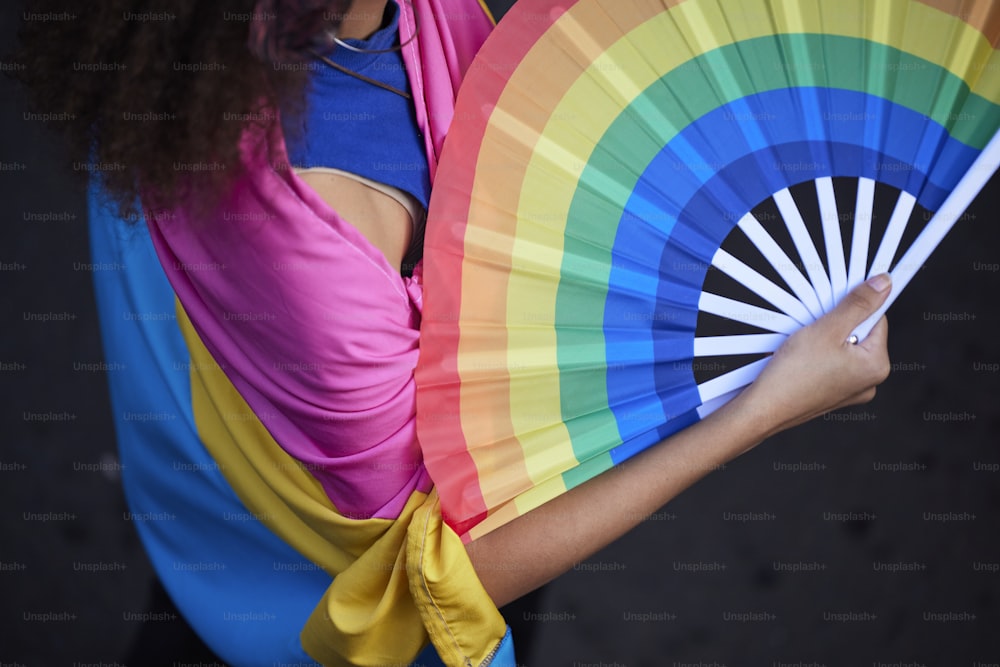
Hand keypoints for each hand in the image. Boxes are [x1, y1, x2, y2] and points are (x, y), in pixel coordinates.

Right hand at [740, 274, 892, 438]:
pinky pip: (829, 365)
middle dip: (835, 325)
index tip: (834, 303)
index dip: (853, 307)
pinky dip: (815, 356)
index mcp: (877, 366)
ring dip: (823, 339)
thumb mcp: (827, 329)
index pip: (876, 320)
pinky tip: (798, 358)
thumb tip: (884, 284)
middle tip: (812, 328)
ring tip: (801, 345)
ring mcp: (849, 392)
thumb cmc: (793, 374)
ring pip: (841, 349)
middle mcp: (868, 382)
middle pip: (858, 335)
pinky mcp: (830, 395)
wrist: (764, 408)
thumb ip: (858, 304)